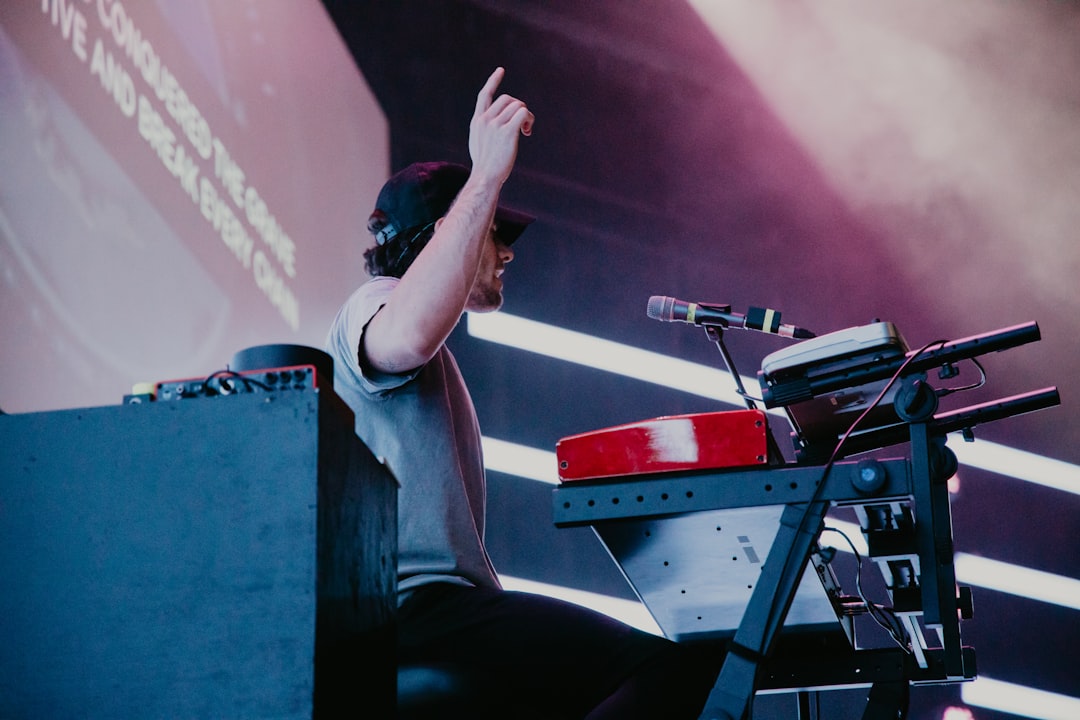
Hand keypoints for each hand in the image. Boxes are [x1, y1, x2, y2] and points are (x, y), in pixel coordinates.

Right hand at [468, 67, 533, 185]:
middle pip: (508, 99)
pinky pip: (523, 113)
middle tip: (523, 124)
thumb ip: (485, 130)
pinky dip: (528, 119)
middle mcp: (485, 119)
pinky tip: (526, 132)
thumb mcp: (478, 143)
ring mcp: (495, 125)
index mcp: (477, 121)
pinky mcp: (507, 132)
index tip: (501, 70)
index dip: (493, 81)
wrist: (485, 177)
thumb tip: (498, 125)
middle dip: (519, 107)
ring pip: (518, 106)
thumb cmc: (485, 166)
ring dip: (526, 116)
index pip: (484, 95)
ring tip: (525, 130)